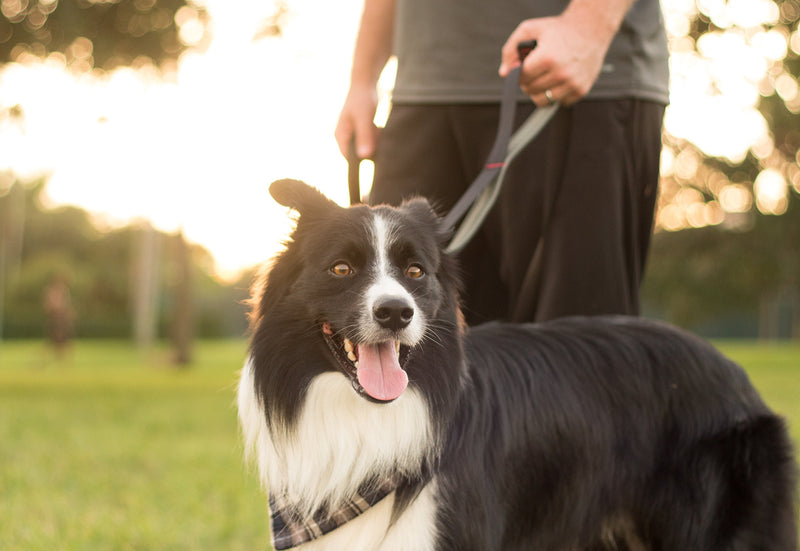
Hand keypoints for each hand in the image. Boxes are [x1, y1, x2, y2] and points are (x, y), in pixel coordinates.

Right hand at [334, 86, 379, 159]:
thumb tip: (364, 157)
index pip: (349, 158)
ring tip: (374, 125)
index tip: (373, 147)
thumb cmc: (362, 99)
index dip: (361, 157)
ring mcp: (352, 134)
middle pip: (359, 153)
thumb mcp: (364, 118)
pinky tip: (376, 126)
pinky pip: (370, 141)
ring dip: (374, 140)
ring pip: (366, 147)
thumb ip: (364, 137)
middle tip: (373, 129)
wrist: (365, 84)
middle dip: (370, 146)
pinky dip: (375, 136)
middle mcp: (344, 137)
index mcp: (340, 135)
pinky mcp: (360, 132)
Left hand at [499, 11, 615, 106]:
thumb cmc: (559, 30)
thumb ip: (511, 49)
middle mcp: (561, 73)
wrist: (591, 30)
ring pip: (543, 100)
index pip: (521, 78)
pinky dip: (556, 94)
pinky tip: (559, 80)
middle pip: (530, 90)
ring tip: (544, 77)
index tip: (524, 66)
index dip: (519, 72)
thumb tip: (504, 73)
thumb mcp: (531, 29)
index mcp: (547, 58)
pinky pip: (559, 102)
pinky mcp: (581, 90)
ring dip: (539, 91)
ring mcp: (572, 83)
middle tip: (534, 70)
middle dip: (528, 81)